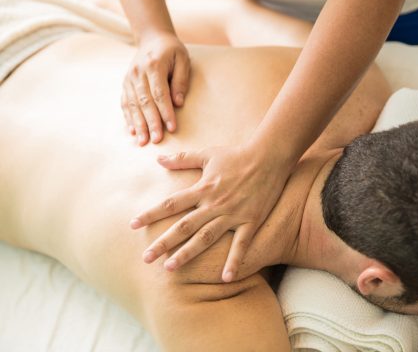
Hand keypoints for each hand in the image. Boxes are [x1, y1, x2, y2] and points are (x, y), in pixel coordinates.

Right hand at [122, 31, 189, 145]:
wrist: (152, 38)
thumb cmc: (172, 51)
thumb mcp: (183, 60)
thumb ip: (181, 80)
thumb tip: (178, 103)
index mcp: (154, 65)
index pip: (159, 93)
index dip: (165, 112)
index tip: (172, 128)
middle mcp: (138, 73)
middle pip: (144, 102)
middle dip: (151, 122)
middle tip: (157, 140)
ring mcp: (129, 79)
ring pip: (132, 105)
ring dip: (138, 124)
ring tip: (143, 141)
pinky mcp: (125, 84)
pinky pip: (125, 103)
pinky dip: (128, 118)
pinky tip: (133, 132)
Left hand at [130, 144, 293, 281]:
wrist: (269, 157)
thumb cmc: (237, 155)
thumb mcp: (208, 154)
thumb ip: (182, 159)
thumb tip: (158, 159)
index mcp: (202, 188)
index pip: (171, 204)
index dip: (151, 214)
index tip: (133, 225)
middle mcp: (214, 204)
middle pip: (184, 226)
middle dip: (163, 242)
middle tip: (146, 258)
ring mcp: (233, 214)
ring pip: (206, 238)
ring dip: (188, 253)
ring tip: (170, 268)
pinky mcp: (251, 221)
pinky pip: (242, 244)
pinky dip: (234, 261)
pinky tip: (225, 278)